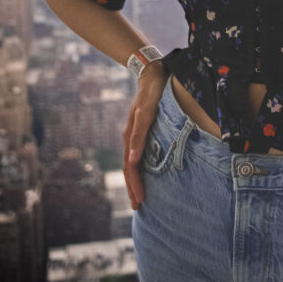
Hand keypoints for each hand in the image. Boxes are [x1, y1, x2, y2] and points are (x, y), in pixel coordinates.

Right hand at [122, 62, 167, 209]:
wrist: (152, 74)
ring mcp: (136, 134)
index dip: (134, 184)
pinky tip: (145, 172)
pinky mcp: (142, 130)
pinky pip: (138, 154)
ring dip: (135, 180)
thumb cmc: (151, 93)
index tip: (140, 201)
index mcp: (131, 136)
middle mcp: (131, 137)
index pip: (130, 167)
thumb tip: (133, 160)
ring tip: (139, 195)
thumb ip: (139, 135)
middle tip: (138, 207)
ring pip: (133, 162)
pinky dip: (140, 168)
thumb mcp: (146, 112)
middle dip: (133, 187)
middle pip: (130, 168)